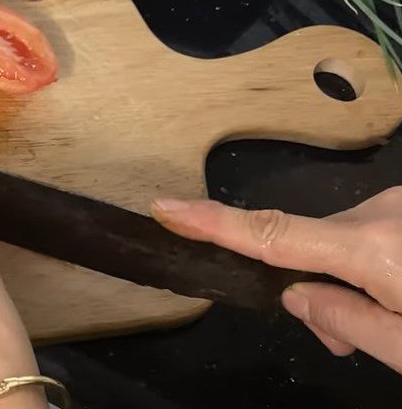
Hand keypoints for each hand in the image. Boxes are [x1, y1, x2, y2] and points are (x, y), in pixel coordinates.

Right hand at [151, 187, 401, 371]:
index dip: (214, 223)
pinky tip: (394, 295)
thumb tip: (295, 295)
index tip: (166, 208)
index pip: (272, 235)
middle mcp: (378, 210)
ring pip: (337, 242)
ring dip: (342, 279)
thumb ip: (345, 321)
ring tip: (382, 327)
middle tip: (342, 341)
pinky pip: (363, 233)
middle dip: (309, 287)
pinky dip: (365, 264)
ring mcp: (393, 203)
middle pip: (306, 244)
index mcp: (372, 246)